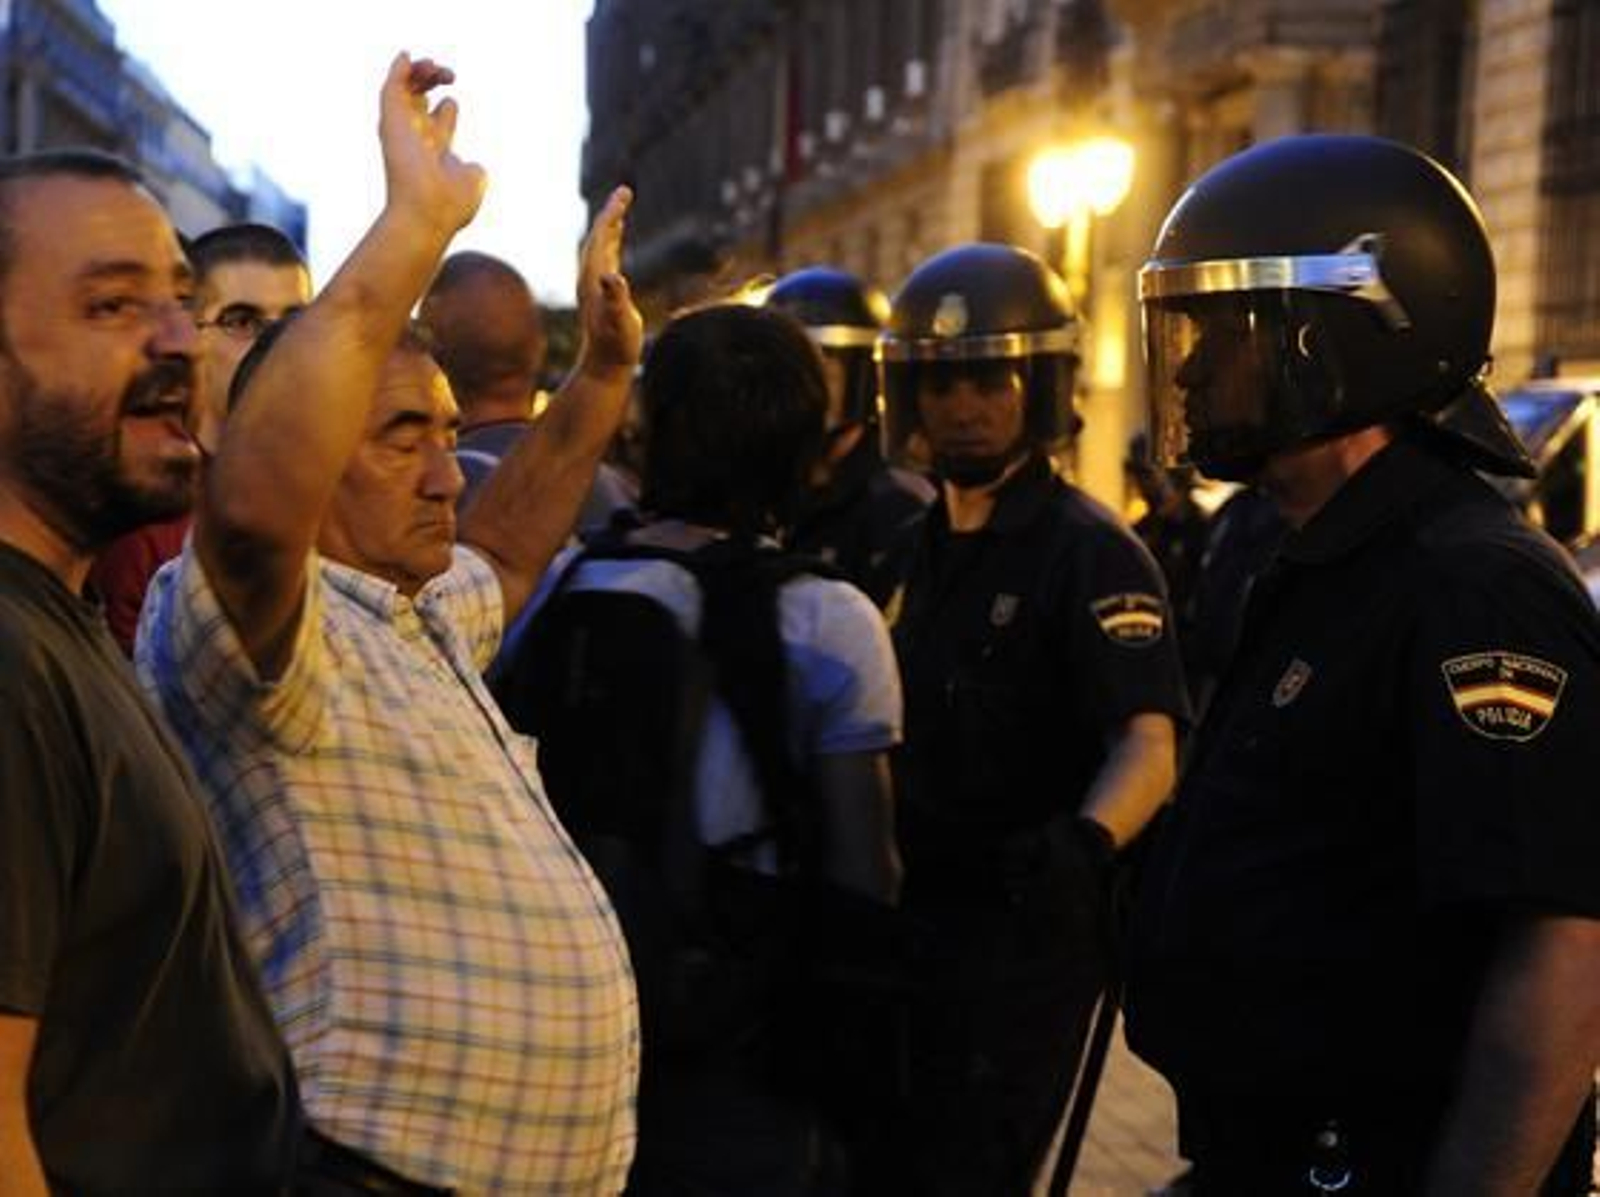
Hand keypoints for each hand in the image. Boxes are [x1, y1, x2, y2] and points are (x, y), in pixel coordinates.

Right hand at [378, 52, 486, 236]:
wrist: (429, 211)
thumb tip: (472, 166)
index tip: (451, 102)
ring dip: (419, 72)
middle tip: (449, 75)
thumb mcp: (473, 182)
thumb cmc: (453, 203)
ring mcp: (402, 129)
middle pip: (418, 100)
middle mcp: (417, 138)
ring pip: (403, 90)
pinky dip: (398, 70)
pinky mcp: (391, 121)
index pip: (437, 121)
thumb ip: (473, 170)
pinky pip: (391, 88)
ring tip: (436, 66)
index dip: (447, 108)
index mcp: (436, 151)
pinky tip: (407, 55)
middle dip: (433, 82)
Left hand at [575, 186, 642, 377]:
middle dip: (611, 214)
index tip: (624, 193)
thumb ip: (616, 299)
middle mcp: (590, 279)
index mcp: (594, 278)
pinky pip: (604, 262)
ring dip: (610, 228)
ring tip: (620, 211)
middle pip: (598, 237)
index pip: (601, 236)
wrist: (602, 368)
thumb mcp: (620, 322)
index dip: (612, 214)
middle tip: (625, 193)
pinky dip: (611, 246)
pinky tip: (616, 246)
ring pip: (600, 249)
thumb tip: (613, 277)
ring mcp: (593, 288)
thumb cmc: (616, 347)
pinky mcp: (599, 296)